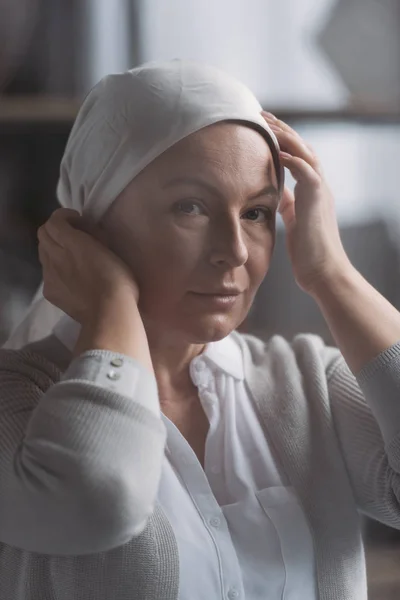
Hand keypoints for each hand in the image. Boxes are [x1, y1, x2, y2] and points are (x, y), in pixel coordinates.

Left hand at [38, 208, 139, 323]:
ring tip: (70, 258)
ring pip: (42, 253)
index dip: (64, 216)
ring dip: (53, 249)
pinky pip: (46, 274)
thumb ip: (95, 238)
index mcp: (73, 242)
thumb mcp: (112, 250)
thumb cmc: (119, 280)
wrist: (109, 313)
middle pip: (43, 234)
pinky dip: (54, 270)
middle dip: (55, 230)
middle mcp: (55, 255)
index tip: (78, 221)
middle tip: (72, 237)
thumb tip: (86, 232)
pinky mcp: (49, 292)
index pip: (54, 220)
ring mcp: (49, 275)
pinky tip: (69, 278)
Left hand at [262, 111, 351, 294]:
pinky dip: (294, 159)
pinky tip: (279, 150)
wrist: (324, 273)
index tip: (260, 128)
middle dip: (281, 129)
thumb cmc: (308, 252)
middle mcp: (317, 186)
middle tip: (260, 114)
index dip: (280, 140)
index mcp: (310, 191)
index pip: (296, 156)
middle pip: (301, 147)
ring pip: (306, 153)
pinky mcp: (318, 201)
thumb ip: (287, 203)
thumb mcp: (293, 221)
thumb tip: (276, 191)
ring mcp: (320, 192)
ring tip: (267, 122)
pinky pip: (308, 173)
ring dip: (286, 136)